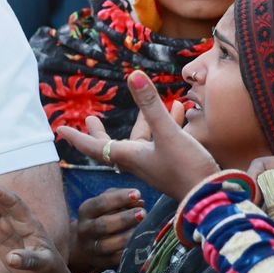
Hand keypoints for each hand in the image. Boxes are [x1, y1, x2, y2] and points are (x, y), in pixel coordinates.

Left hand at [57, 71, 218, 200]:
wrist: (212, 198)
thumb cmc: (186, 169)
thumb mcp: (167, 133)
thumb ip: (151, 105)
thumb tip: (133, 74)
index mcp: (130, 156)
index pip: (95, 146)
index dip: (78, 137)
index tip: (61, 130)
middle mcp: (139, 161)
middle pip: (114, 144)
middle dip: (101, 131)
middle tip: (90, 118)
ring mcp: (156, 164)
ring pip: (142, 139)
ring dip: (144, 119)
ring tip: (147, 96)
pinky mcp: (174, 164)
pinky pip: (164, 139)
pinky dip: (168, 122)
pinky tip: (180, 108)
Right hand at [72, 187, 144, 272]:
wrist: (85, 244)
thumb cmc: (101, 217)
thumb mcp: (106, 203)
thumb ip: (120, 198)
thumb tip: (139, 201)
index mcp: (86, 211)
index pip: (101, 203)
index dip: (119, 198)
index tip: (137, 194)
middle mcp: (85, 229)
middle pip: (103, 225)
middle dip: (125, 218)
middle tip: (143, 213)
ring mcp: (91, 247)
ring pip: (107, 245)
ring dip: (127, 237)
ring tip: (143, 230)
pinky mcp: (99, 262)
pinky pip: (114, 259)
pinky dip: (127, 252)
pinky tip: (140, 245)